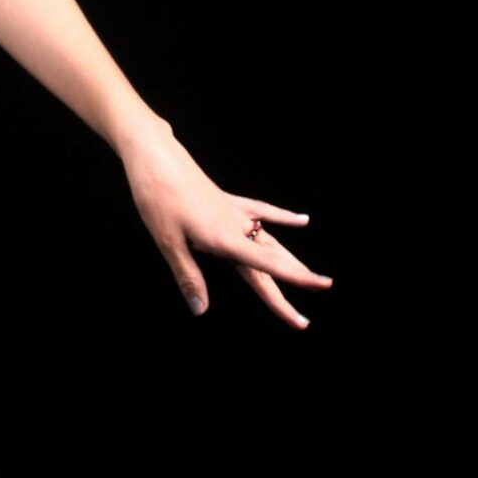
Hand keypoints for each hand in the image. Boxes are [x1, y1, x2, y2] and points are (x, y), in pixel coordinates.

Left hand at [119, 124, 333, 326]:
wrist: (155, 157)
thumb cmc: (158, 199)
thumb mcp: (167, 242)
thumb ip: (188, 276)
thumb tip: (201, 311)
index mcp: (224, 240)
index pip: (266, 267)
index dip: (295, 280)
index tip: (322, 287)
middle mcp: (236, 228)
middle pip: (270, 263)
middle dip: (290, 289)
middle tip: (303, 320)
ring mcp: (234, 213)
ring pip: (270, 242)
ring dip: (290, 262)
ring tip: (311, 278)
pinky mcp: (227, 201)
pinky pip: (262, 211)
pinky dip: (283, 218)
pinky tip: (303, 221)